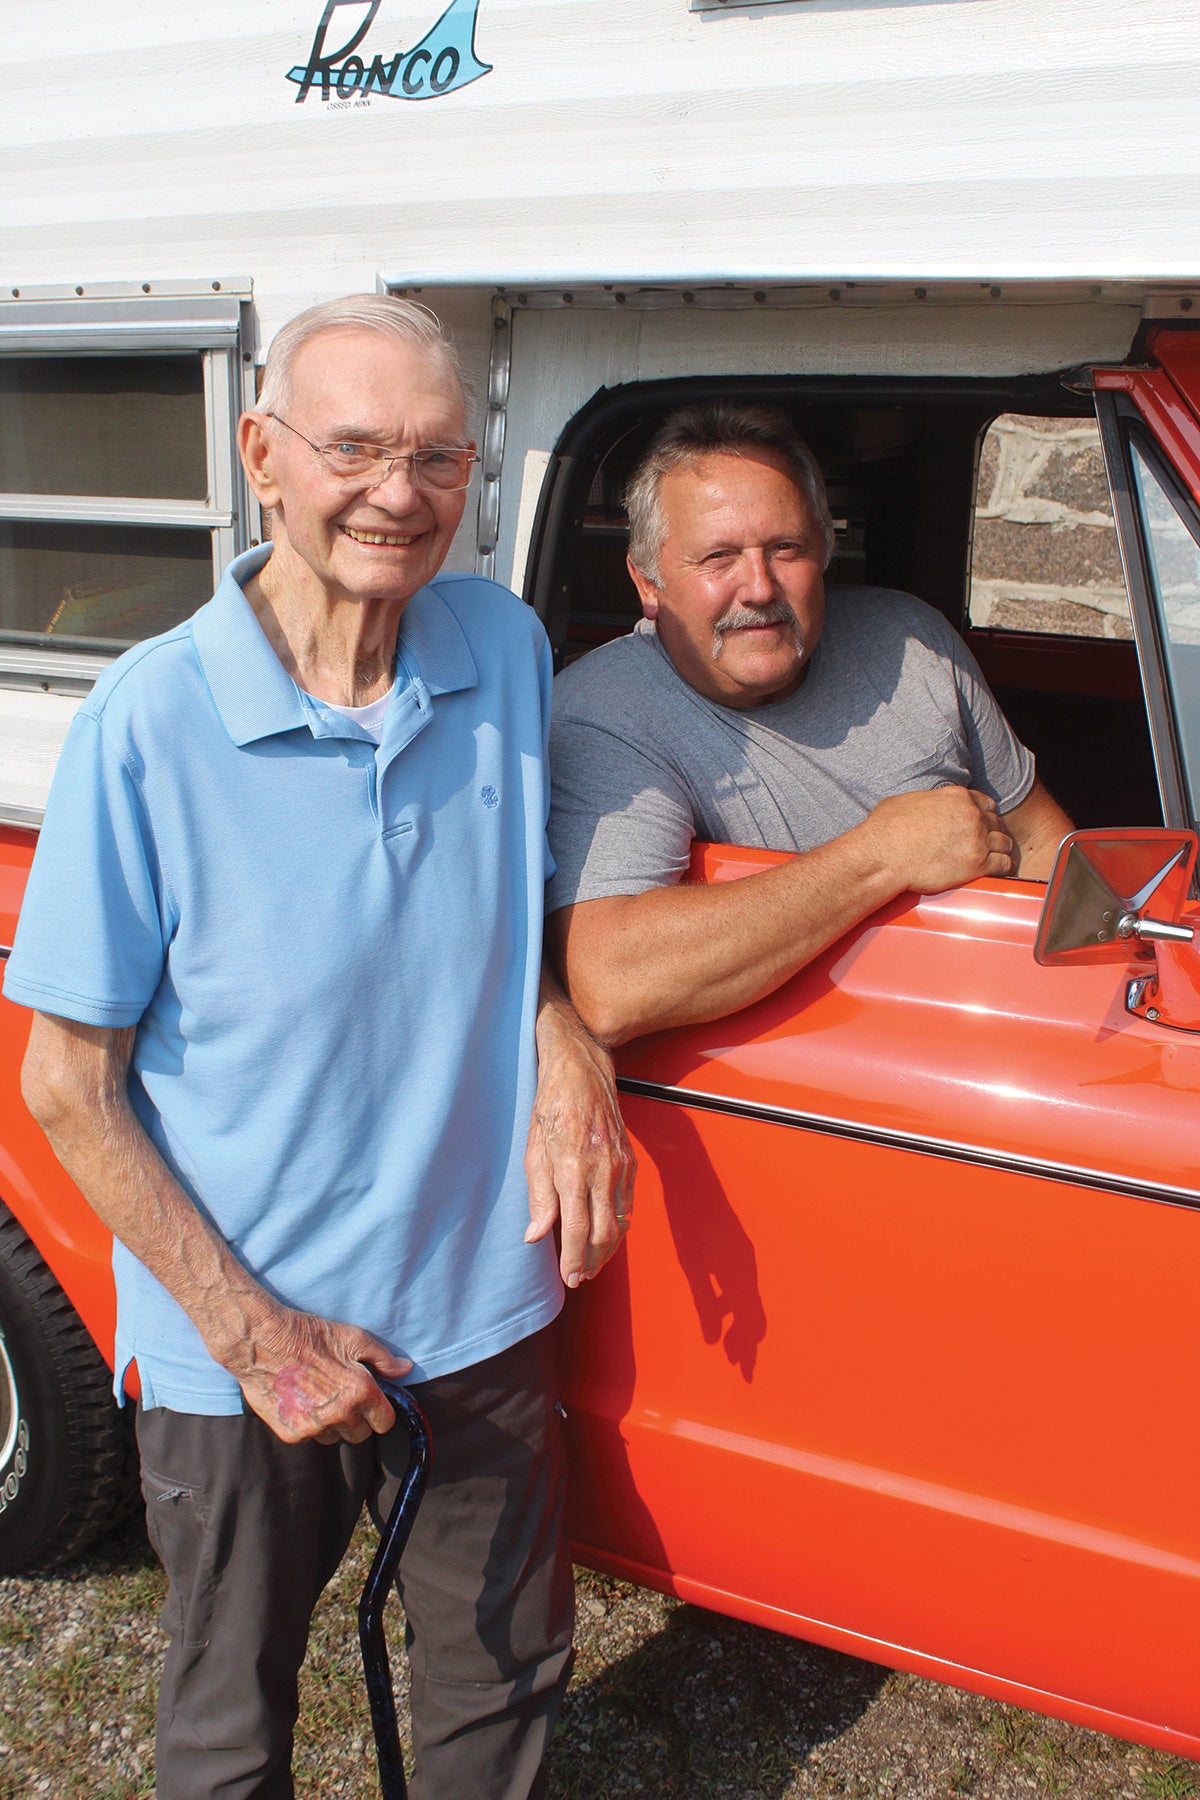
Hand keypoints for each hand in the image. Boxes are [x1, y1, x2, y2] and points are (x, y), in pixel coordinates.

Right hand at [224, 1305, 412, 1445]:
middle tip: (340, 1394)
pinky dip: (308, 1424)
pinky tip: (299, 1400)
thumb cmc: (309, 1335)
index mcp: (360, 1392)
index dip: (379, 1411)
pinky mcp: (292, 1434)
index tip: (369, 1401)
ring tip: (317, 1395)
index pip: (385, 1422)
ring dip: (331, 1423)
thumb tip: (405, 1369)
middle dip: (356, 1418)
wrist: (262, 1341)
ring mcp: (314, 1427)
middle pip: (360, 1434)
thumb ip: (382, 1357)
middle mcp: (340, 1414)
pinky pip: (310, 1437)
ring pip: (334, 1437)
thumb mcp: (351, 1337)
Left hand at [524, 981, 636, 1287]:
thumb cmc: (550, 1104)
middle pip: (602, 1232)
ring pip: (620, 1220)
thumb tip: (535, 1235)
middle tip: (579, 1278)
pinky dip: (620, 1223)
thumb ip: (537, 1196)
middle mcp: (601, 1169)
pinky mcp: (629, 1158)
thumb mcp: (532, 1148)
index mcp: (572, 1168)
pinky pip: (627, 1201)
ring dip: (607, 1247)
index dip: (572, 1258)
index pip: (576, 1228)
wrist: (580, 1067)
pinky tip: (608, 1233)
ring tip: (592, 1264)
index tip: (569, 1278)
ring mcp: (619, 1164)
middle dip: (591, 1260)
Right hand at [862, 786, 1013, 894]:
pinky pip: (1004, 865)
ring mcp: (977, 839)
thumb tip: (925, 806)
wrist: (884, 857)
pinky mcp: (977, 864)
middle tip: (984, 845)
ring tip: (992, 860)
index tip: (980, 826)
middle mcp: (972, 815)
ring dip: (999, 851)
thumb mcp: (907, 801)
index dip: (984, 816)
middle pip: (997, 823)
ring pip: (1005, 844)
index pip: (986, 804)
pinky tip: (994, 871)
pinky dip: (1002, 868)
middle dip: (992, 834)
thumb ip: (928, 801)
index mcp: (957, 797)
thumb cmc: (886, 830)